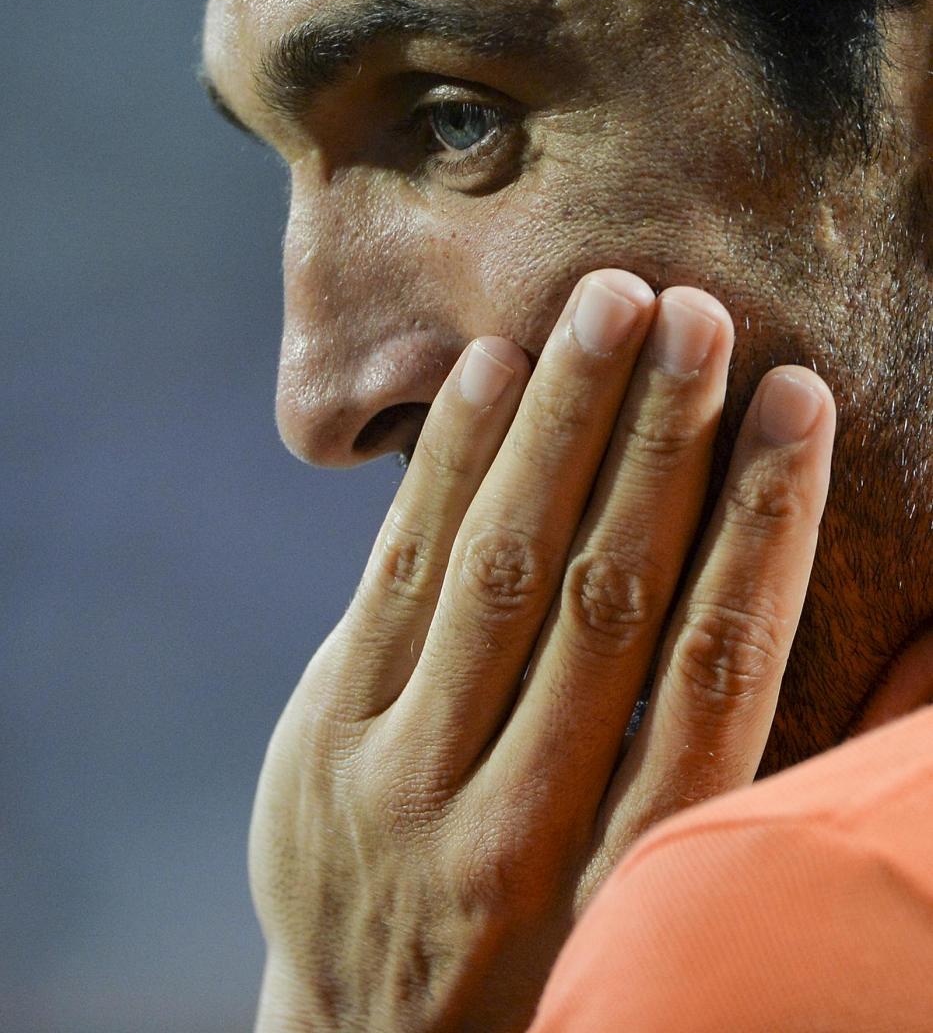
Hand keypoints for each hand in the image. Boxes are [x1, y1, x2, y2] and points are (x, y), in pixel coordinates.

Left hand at [250, 271, 834, 1032]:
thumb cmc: (563, 955)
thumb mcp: (676, 899)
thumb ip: (791, 778)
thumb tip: (926, 642)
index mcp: (631, 875)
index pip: (719, 673)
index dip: (765, 524)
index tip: (798, 401)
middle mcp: (517, 827)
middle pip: (605, 600)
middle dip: (660, 443)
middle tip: (700, 314)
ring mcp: (404, 781)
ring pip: (498, 570)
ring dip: (557, 423)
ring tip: (606, 305)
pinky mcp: (325, 742)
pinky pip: (393, 580)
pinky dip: (446, 469)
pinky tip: (488, 371)